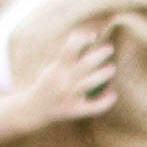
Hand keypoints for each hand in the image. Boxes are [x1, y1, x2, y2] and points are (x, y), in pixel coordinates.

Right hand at [6, 20, 118, 134]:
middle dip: (99, 55)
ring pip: (88, 84)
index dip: (82, 40)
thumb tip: (84, 38)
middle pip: (84, 65)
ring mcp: (69, 97)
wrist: (33, 110)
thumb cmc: (48, 84)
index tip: (92, 36)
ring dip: (102, 75)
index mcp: (57, 69)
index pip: (70, 49)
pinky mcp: (74, 110)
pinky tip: (113, 94)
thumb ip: (67, 56)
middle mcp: (63, 82)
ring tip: (112, 68)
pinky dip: (104, 102)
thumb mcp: (52, 68)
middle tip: (109, 48)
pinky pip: (92, 108)